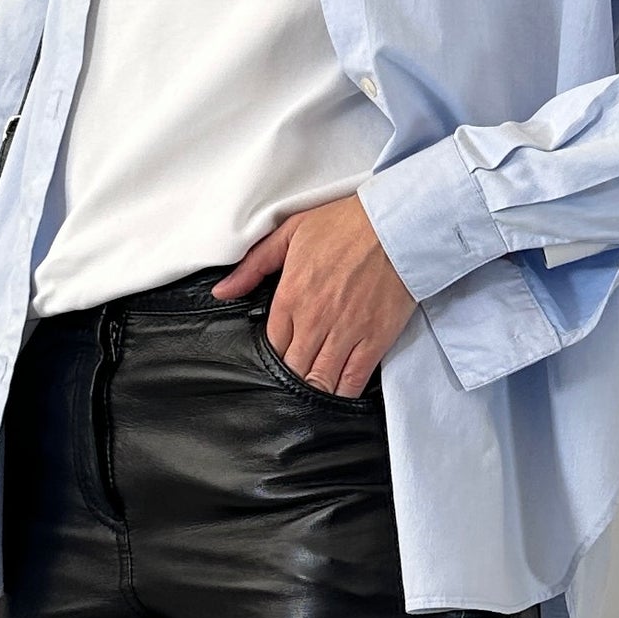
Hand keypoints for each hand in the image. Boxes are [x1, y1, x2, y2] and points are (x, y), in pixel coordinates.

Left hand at [211, 193, 415, 397]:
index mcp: (290, 296)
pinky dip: (342, 392)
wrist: (396, 225)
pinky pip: (352, 380)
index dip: (276, 353)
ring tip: (313, 388)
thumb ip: (253, 265)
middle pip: (293, 368)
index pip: (272, 344)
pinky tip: (337, 393)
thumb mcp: (290, 233)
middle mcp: (314, 320)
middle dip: (292, 375)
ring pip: (320, 380)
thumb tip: (222, 291)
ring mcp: (345, 333)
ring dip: (313, 388)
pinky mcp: (374, 341)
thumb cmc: (346, 224)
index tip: (283, 353)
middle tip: (297, 374)